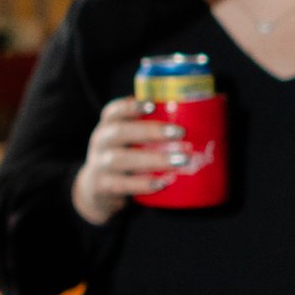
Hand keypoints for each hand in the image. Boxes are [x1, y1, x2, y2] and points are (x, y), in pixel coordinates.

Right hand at [69, 96, 186, 225]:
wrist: (96, 191)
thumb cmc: (124, 158)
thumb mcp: (127, 141)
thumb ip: (149, 130)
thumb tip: (198, 116)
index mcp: (108, 126)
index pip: (113, 111)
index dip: (130, 106)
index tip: (152, 104)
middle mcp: (101, 142)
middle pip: (119, 131)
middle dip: (150, 131)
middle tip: (180, 132)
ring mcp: (99, 164)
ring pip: (120, 158)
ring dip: (153, 158)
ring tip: (181, 160)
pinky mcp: (103, 186)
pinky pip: (122, 184)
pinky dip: (143, 184)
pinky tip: (163, 182)